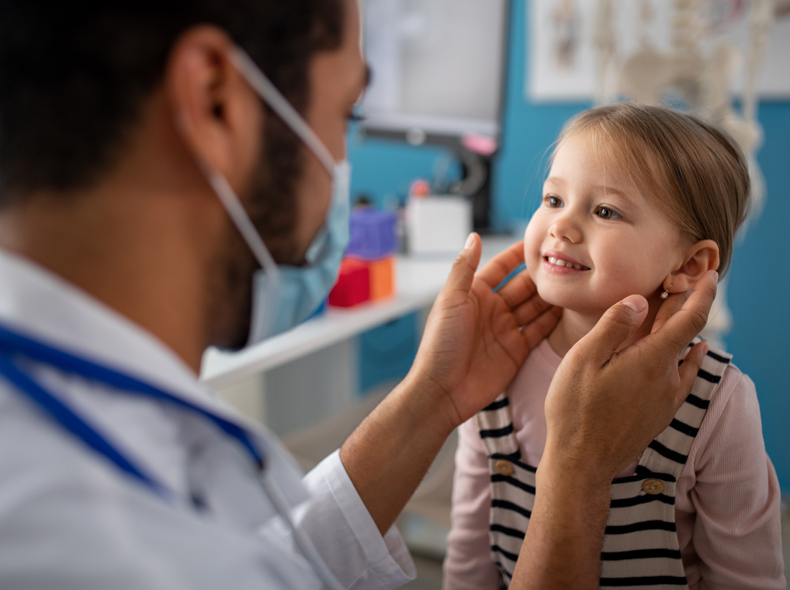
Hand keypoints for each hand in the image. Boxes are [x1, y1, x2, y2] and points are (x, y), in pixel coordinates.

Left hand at [409, 233, 561, 429]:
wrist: (443, 390)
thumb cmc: (440, 344)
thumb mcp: (450, 300)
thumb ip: (464, 267)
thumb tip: (474, 236)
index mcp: (474, 294)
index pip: (501, 267)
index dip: (518, 254)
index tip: (540, 240)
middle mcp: (491, 309)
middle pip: (522, 286)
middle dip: (541, 274)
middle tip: (567, 260)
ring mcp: (504, 330)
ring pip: (533, 306)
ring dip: (550, 296)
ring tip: (574, 280)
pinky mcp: (516, 350)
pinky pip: (538, 331)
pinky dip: (553, 320)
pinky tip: (569, 308)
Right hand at [542, 271, 717, 482]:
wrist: (581, 462)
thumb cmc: (575, 409)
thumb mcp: (584, 359)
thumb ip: (614, 326)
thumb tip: (641, 300)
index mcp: (651, 361)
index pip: (691, 319)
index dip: (702, 293)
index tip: (709, 274)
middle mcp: (667, 379)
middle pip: (685, 335)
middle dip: (684, 307)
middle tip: (678, 284)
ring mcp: (666, 399)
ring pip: (681, 356)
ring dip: (680, 333)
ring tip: (672, 314)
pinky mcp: (660, 414)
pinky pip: (680, 377)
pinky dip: (686, 358)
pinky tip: (689, 356)